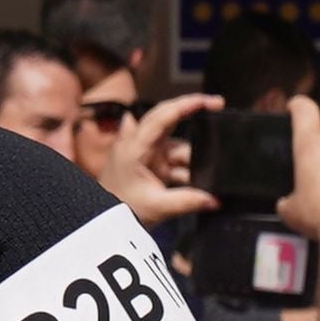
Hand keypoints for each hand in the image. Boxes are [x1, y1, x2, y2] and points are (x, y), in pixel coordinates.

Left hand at [99, 90, 218, 226]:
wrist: (102, 219)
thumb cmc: (120, 209)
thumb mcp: (156, 207)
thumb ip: (187, 201)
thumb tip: (214, 199)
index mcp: (134, 147)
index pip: (161, 116)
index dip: (185, 104)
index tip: (207, 100)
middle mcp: (139, 143)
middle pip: (168, 117)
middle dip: (192, 111)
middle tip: (217, 104)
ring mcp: (146, 152)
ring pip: (176, 143)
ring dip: (191, 157)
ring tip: (201, 177)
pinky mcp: (152, 163)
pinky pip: (176, 158)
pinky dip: (187, 167)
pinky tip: (197, 181)